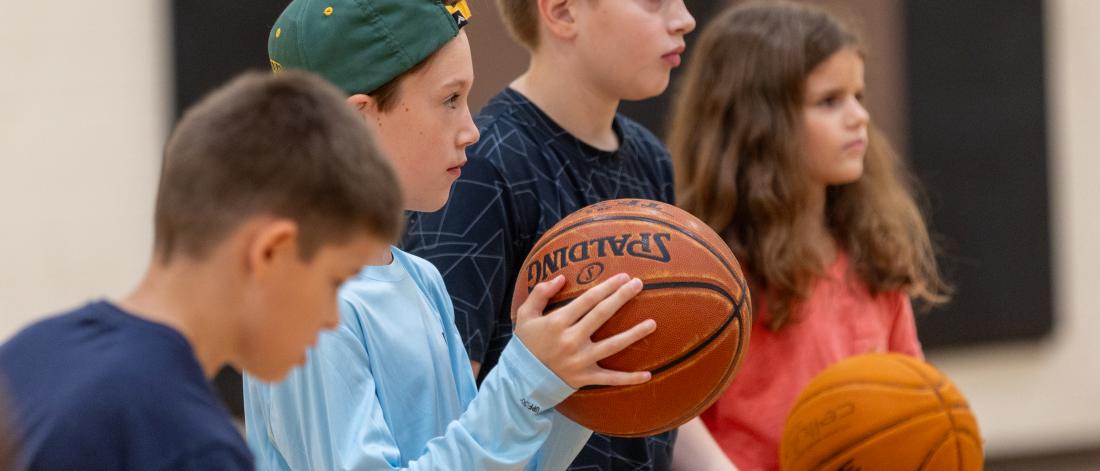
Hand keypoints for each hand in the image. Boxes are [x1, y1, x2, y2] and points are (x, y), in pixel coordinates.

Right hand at [513, 273, 655, 388]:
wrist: (522, 379)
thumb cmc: (526, 344)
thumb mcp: (525, 314)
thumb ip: (540, 293)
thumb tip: (561, 278)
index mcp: (558, 322)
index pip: (588, 299)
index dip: (607, 286)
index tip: (623, 276)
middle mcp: (571, 339)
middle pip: (602, 314)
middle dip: (622, 297)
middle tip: (639, 284)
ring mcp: (581, 360)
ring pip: (613, 345)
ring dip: (634, 334)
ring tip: (653, 323)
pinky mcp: (586, 377)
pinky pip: (611, 379)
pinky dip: (630, 379)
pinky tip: (648, 374)